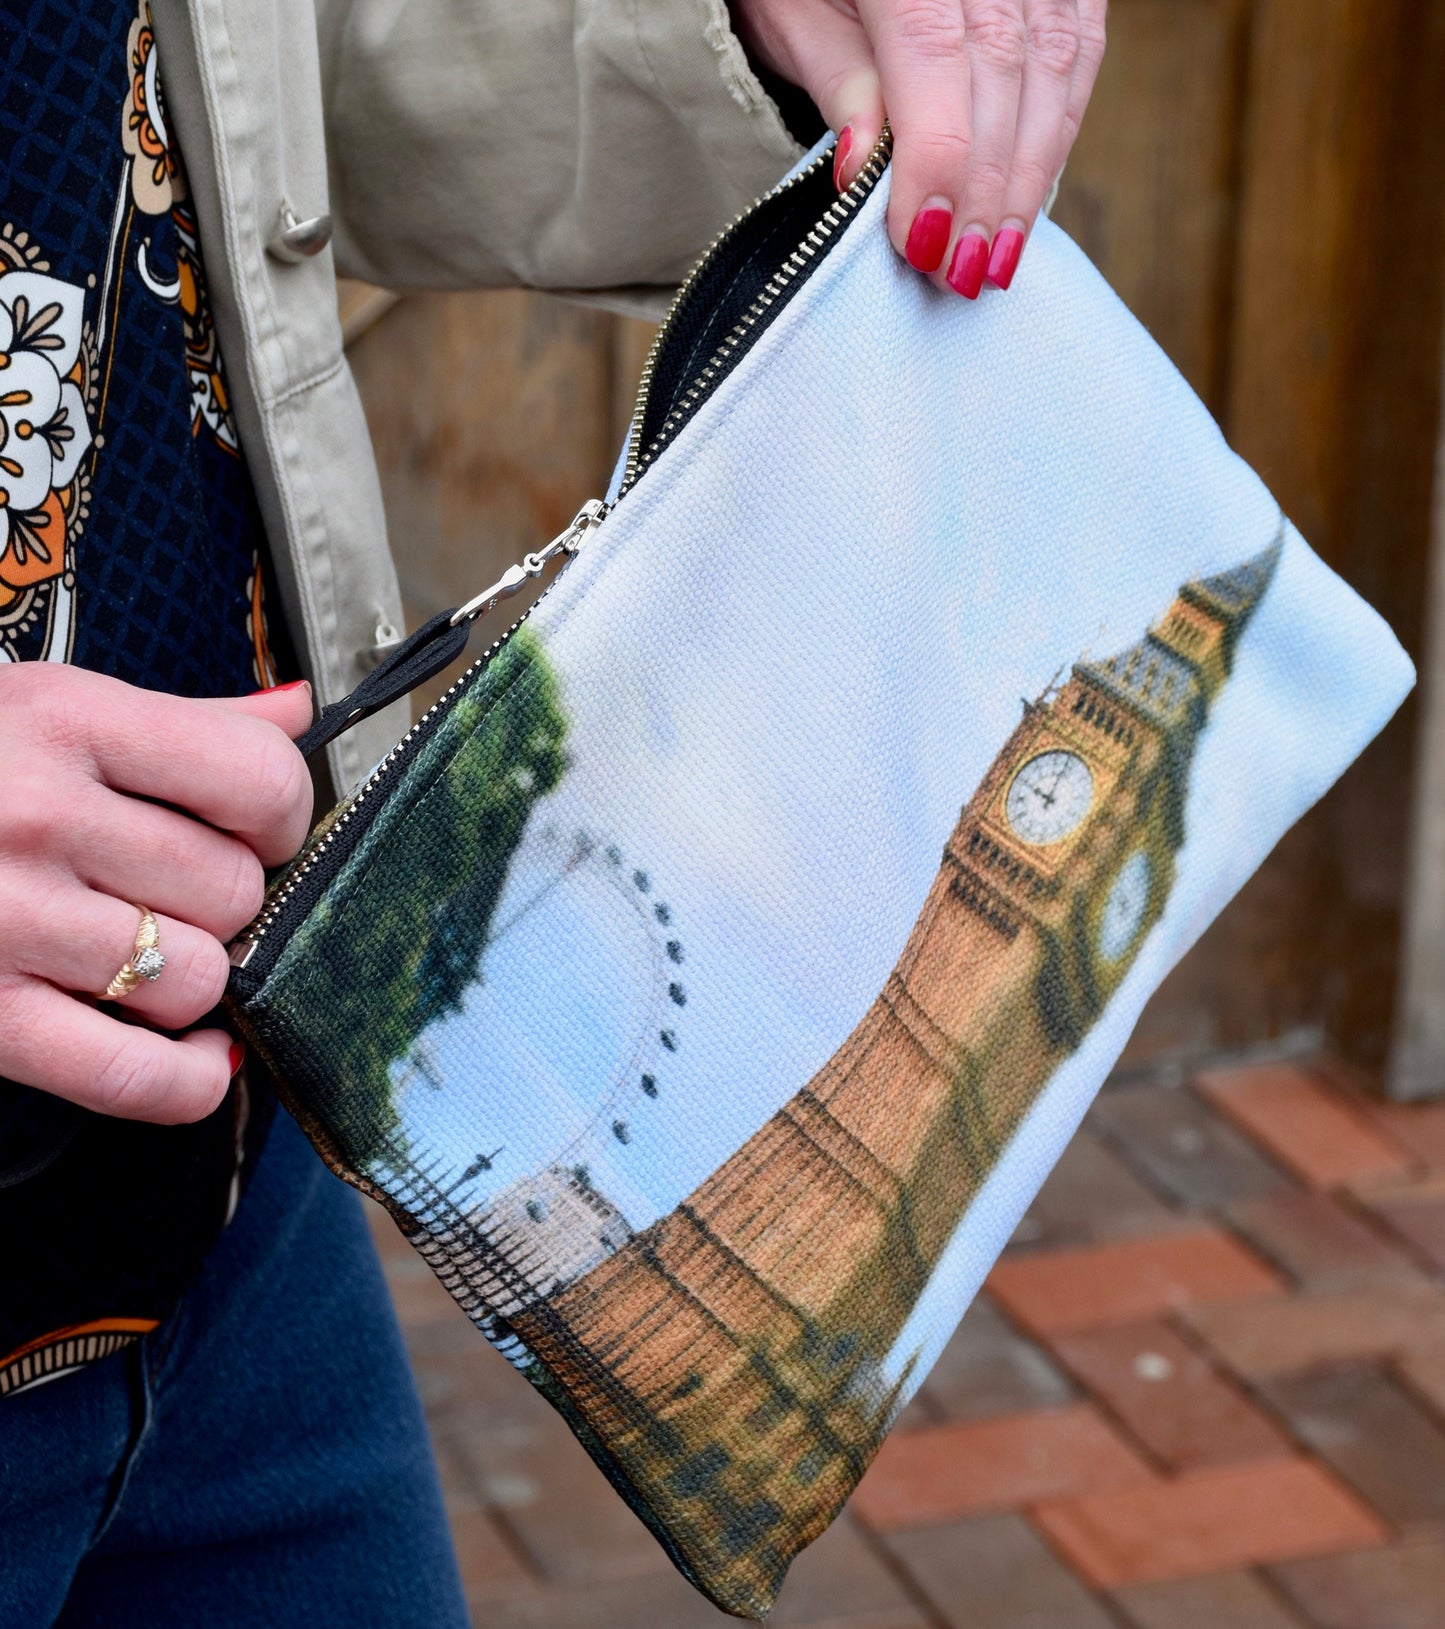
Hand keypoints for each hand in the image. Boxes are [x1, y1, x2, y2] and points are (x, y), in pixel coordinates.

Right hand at [0, 665, 314, 1122]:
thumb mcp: (43, 704)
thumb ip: (180, 719)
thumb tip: (293, 708)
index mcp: (67, 720)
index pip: (260, 776)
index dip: (281, 814)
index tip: (256, 828)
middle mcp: (37, 815)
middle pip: (234, 889)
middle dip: (228, 900)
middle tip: (178, 892)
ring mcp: (5, 921)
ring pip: (199, 979)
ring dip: (193, 979)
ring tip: (145, 952)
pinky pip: (136, 1075)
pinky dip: (188, 1080)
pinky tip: (191, 1052)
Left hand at [731, 0, 1105, 295]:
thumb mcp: (791, 13)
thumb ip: (838, 80)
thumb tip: (863, 173)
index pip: (935, 57)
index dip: (939, 160)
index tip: (926, 244)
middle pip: (1004, 70)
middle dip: (986, 187)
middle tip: (963, 274)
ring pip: (1054, 66)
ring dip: (1030, 174)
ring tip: (1000, 257)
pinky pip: (1079, 49)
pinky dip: (1059, 131)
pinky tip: (1031, 194)